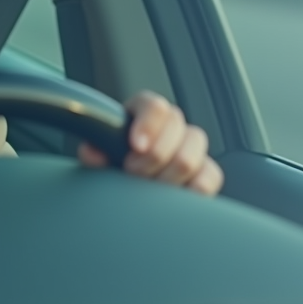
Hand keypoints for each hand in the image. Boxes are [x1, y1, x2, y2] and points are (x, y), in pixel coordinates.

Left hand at [78, 91, 222, 194]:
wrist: (125, 192)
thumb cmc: (111, 167)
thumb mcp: (97, 157)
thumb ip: (93, 151)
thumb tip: (92, 152)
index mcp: (143, 113)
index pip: (154, 105)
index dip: (147, 123)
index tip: (136, 146)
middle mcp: (170, 126)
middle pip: (177, 126)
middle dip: (153, 155)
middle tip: (132, 173)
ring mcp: (191, 148)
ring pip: (193, 152)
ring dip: (168, 175)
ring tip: (148, 190)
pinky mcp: (206, 172)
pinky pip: (211, 176)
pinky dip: (192, 189)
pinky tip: (172, 198)